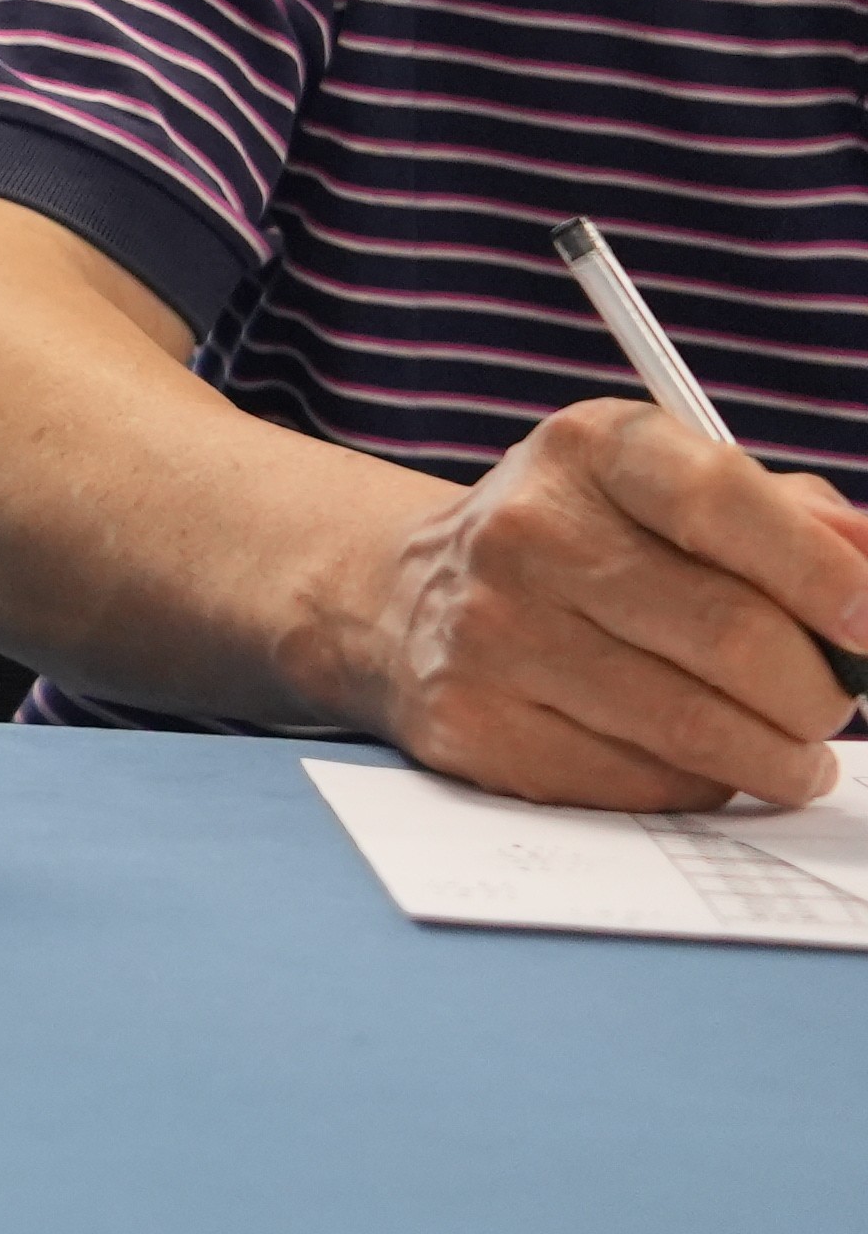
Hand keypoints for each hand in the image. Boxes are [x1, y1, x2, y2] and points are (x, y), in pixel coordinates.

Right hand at [319, 401, 867, 808]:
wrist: (407, 597)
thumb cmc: (585, 542)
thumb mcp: (673, 490)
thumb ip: (794, 519)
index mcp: (588, 449)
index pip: (722, 502)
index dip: (823, 573)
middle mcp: (524, 532)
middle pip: (732, 634)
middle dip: (818, 691)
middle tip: (831, 703)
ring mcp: (490, 633)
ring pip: (696, 729)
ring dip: (778, 756)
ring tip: (791, 751)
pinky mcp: (476, 725)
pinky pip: (641, 784)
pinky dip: (698, 784)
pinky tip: (693, 758)